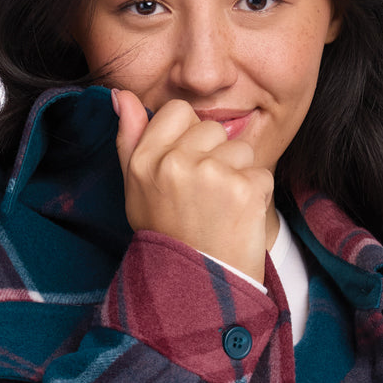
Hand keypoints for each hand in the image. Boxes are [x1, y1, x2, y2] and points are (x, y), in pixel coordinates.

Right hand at [113, 89, 273, 283]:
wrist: (198, 287)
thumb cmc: (168, 235)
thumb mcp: (136, 189)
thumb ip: (130, 139)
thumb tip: (122, 95)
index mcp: (145, 161)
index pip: (177, 111)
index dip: (187, 136)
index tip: (187, 167)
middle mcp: (175, 163)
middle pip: (212, 128)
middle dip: (215, 156)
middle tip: (204, 197)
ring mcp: (212, 175)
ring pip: (241, 148)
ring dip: (238, 174)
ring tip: (221, 209)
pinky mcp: (245, 189)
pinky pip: (260, 172)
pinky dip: (255, 195)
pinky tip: (237, 219)